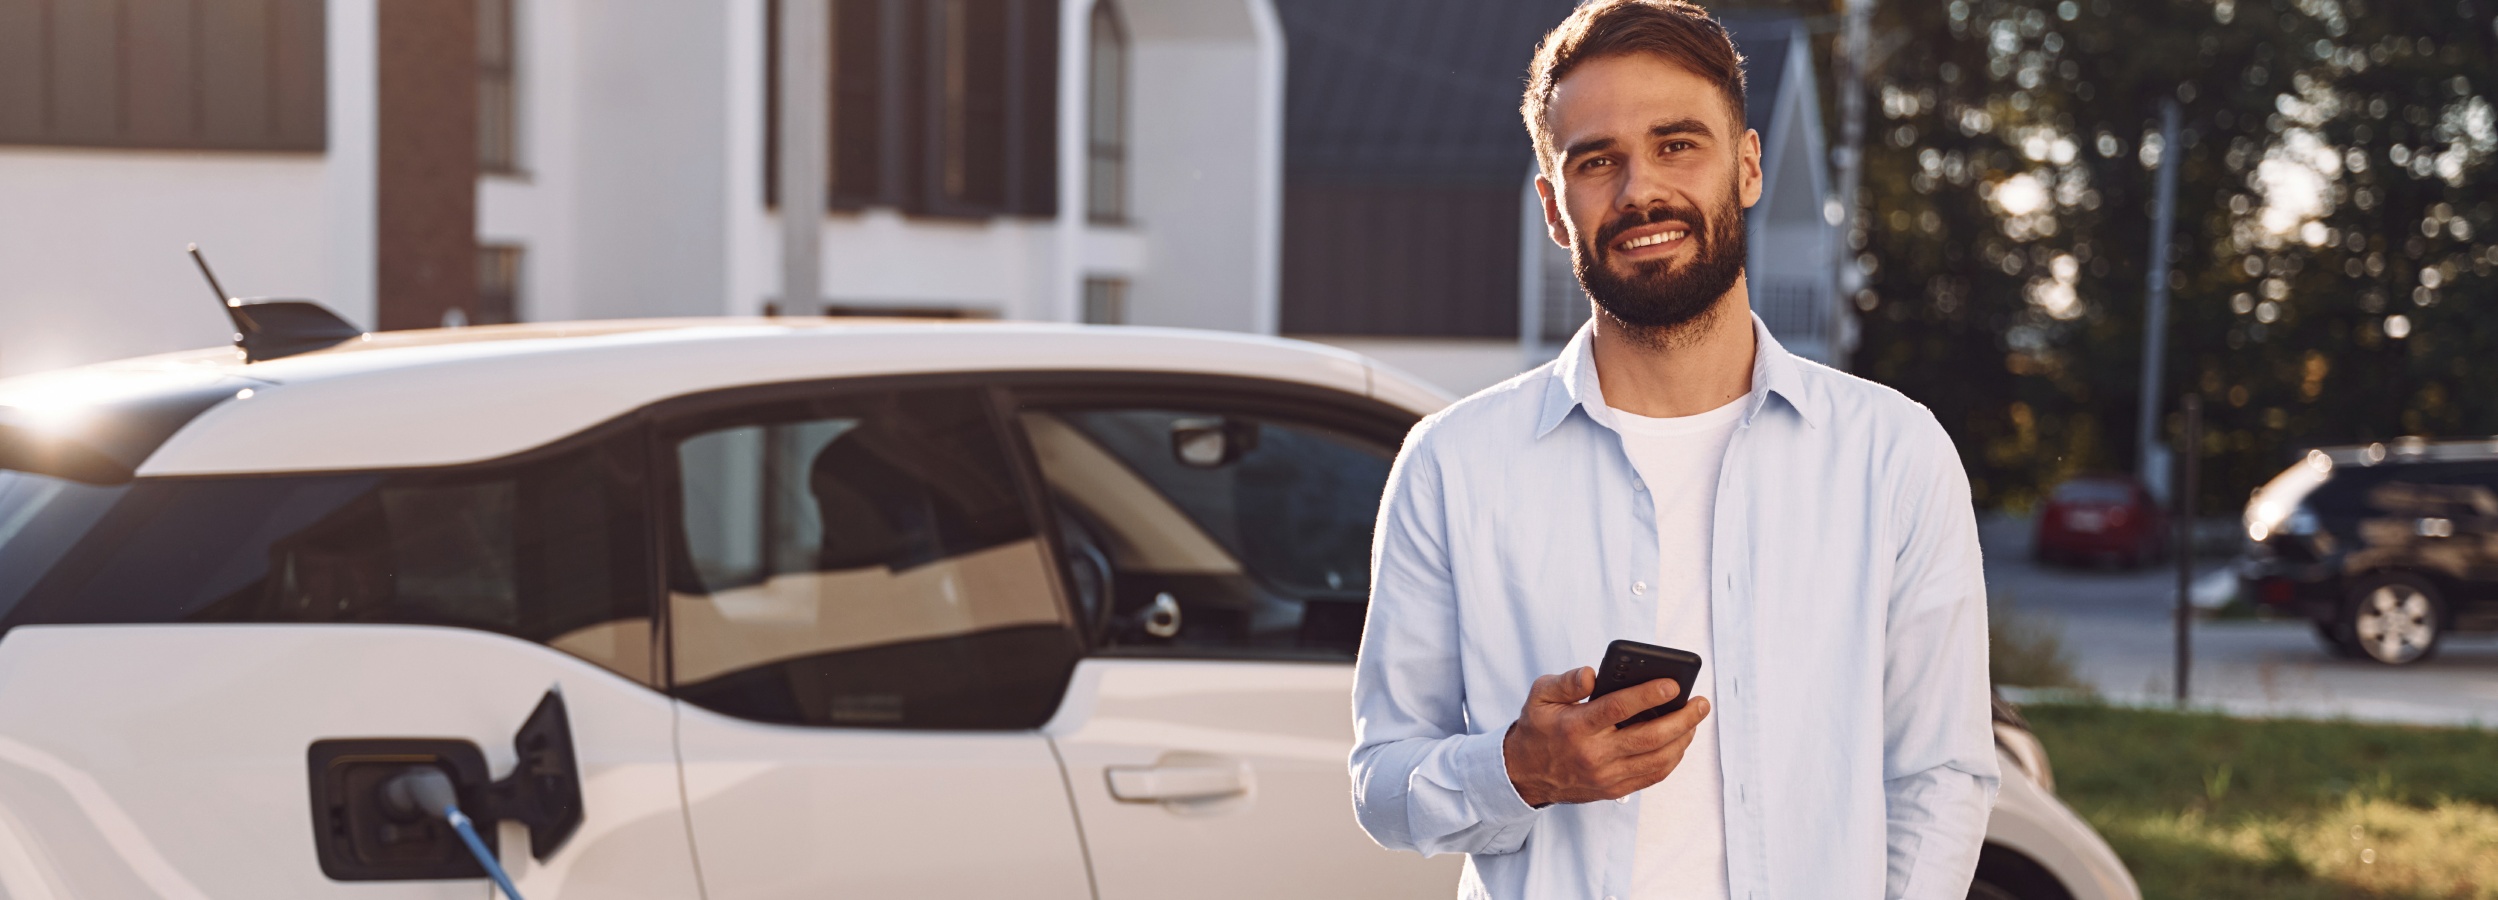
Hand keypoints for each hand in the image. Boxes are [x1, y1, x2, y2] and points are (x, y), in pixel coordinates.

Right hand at [1501, 667, 1710, 806]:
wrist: (1526, 774)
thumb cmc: (1538, 728)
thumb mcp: (1540, 696)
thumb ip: (1566, 682)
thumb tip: (1593, 674)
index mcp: (1576, 727)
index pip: (1618, 709)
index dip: (1649, 695)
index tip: (1674, 683)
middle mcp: (1594, 754)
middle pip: (1648, 738)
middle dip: (1682, 719)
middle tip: (1701, 703)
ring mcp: (1606, 776)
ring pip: (1657, 760)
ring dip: (1682, 739)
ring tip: (1694, 719)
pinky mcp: (1614, 789)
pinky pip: (1652, 776)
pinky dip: (1672, 758)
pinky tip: (1680, 741)